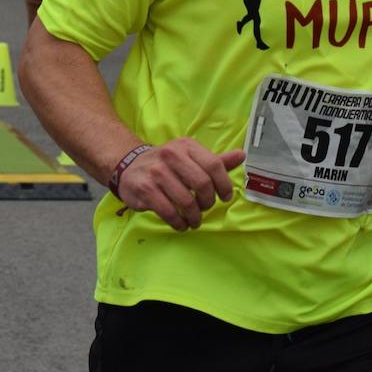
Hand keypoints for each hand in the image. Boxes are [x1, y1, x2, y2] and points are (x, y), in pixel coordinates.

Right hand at [115, 138, 246, 230]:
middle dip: (208, 202)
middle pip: (202, 184)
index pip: (214, 165)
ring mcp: (156, 172)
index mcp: (187, 146)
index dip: (224, 185)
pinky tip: (181, 224)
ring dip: (194, 217)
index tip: (224, 198)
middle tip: (206, 209)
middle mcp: (171, 155)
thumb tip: (242, 155)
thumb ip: (216, 161)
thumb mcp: (191, 157)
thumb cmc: (167, 164)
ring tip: (194, 221)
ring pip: (186, 201)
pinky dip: (179, 223)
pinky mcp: (145, 189)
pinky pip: (169, 212)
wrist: (129, 166)